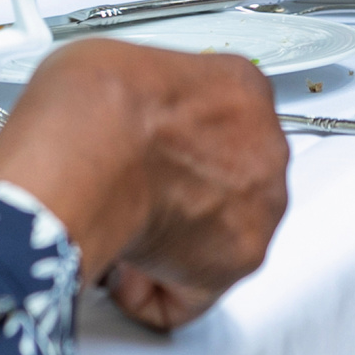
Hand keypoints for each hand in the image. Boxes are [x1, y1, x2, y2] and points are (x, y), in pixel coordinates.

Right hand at [0, 37, 286, 329]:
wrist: (89, 150)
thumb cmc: (94, 104)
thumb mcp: (120, 61)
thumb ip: (147, 94)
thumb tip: (119, 111)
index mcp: (242, 87)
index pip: (227, 121)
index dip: (185, 143)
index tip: (157, 153)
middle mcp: (265, 147)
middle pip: (233, 180)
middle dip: (185, 194)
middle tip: (136, 195)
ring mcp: (259, 209)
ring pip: (220, 239)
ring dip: (173, 245)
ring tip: (122, 233)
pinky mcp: (237, 263)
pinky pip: (191, 294)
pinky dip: (152, 293)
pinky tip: (120, 270)